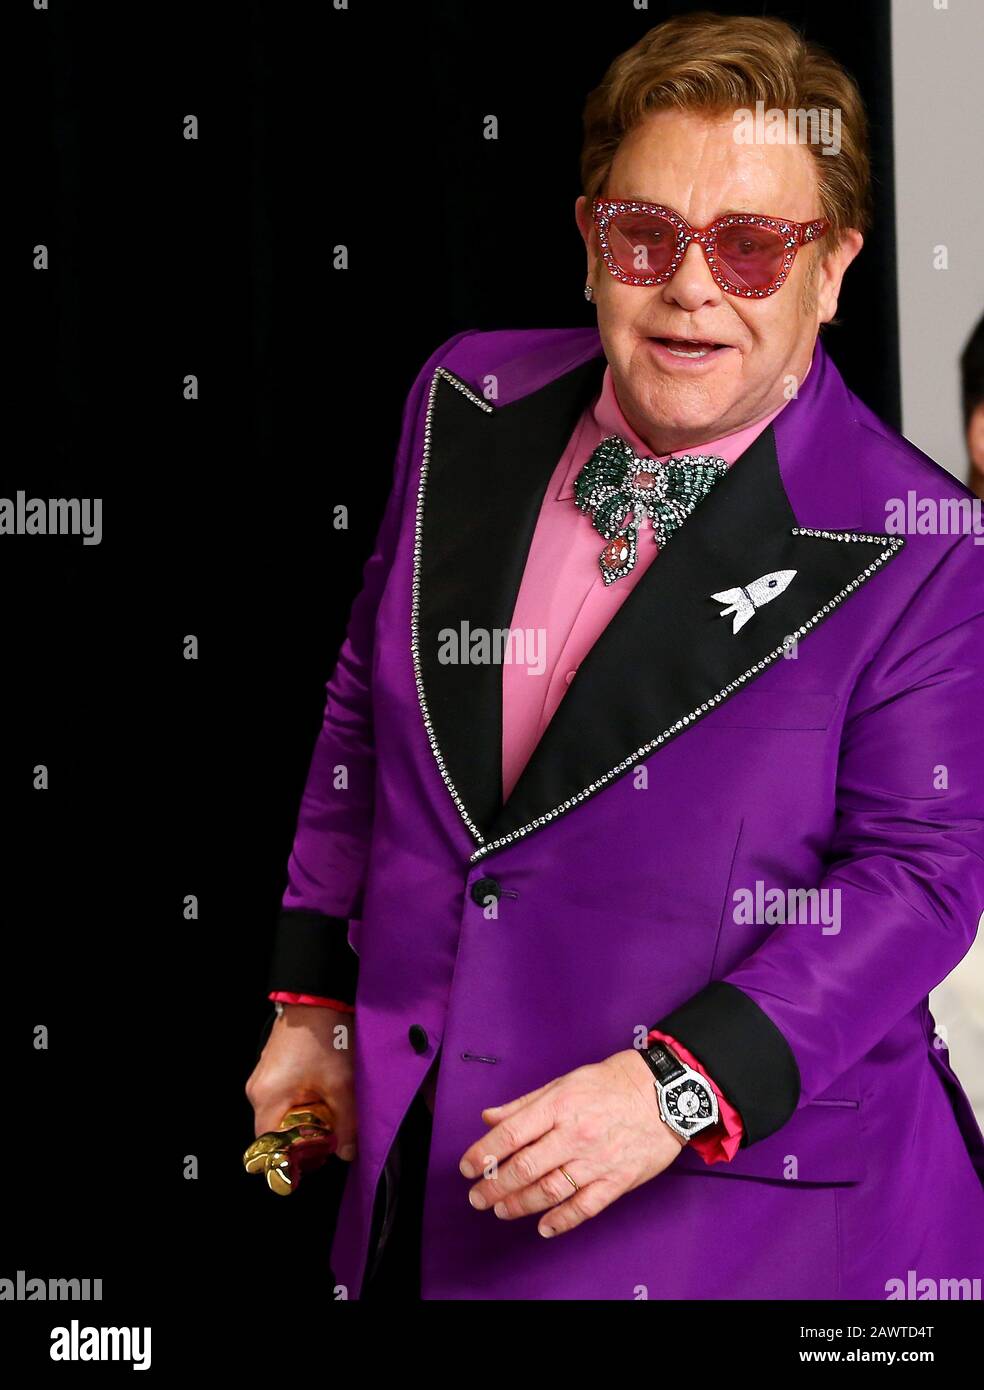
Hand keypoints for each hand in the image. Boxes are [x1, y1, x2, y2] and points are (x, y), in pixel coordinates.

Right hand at [245, 1004, 357, 1160]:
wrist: (318, 997)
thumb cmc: (326, 1038)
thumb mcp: (341, 1084)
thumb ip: (346, 1123)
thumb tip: (346, 1153)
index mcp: (267, 1099)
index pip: (268, 1148)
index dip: (291, 1159)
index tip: (317, 1157)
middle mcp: (257, 1091)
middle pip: (275, 1133)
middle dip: (303, 1139)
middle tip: (331, 1135)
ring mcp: (262, 1078)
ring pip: (280, 1115)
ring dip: (304, 1120)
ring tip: (331, 1111)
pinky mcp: (271, 1069)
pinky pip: (282, 1099)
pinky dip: (301, 1104)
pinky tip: (323, 1094)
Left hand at [458, 1048, 686, 1237]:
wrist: (664, 1095)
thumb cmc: (611, 1084)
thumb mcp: (564, 1082)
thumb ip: (525, 1104)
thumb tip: (489, 1118)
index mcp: (558, 1106)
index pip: (510, 1134)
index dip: (483, 1153)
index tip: (466, 1167)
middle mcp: (574, 1135)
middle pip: (524, 1167)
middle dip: (494, 1185)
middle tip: (477, 1196)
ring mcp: (596, 1161)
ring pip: (549, 1190)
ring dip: (519, 1204)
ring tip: (501, 1210)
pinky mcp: (616, 1181)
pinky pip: (584, 1207)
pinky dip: (561, 1220)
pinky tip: (543, 1227)